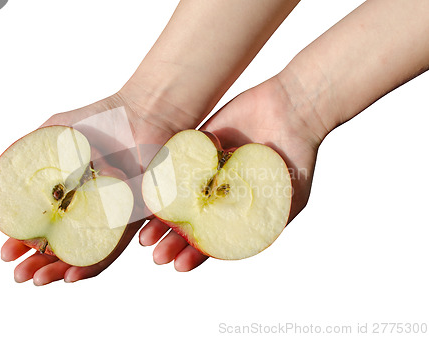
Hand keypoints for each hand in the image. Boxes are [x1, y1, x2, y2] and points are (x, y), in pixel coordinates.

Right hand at [0, 89, 178, 284]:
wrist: (144, 114)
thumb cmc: (104, 118)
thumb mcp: (57, 132)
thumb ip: (32, 154)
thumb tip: (6, 184)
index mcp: (72, 192)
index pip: (45, 225)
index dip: (22, 241)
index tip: (6, 252)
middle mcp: (91, 208)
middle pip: (62, 244)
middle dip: (37, 262)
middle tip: (18, 273)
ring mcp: (112, 216)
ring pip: (84, 252)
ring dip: (59, 270)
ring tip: (38, 280)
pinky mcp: (134, 219)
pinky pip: (114, 247)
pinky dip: (92, 263)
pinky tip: (71, 275)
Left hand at [139, 77, 324, 269]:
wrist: (292, 111)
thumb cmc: (296, 159)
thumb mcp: (289, 201)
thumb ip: (264, 225)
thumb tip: (234, 253)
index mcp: (235, 211)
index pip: (210, 238)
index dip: (195, 254)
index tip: (179, 265)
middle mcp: (218, 194)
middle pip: (189, 223)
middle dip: (172, 241)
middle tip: (156, 255)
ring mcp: (205, 171)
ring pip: (176, 198)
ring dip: (160, 218)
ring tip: (146, 236)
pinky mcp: (196, 146)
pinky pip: (172, 164)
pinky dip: (160, 181)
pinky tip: (148, 196)